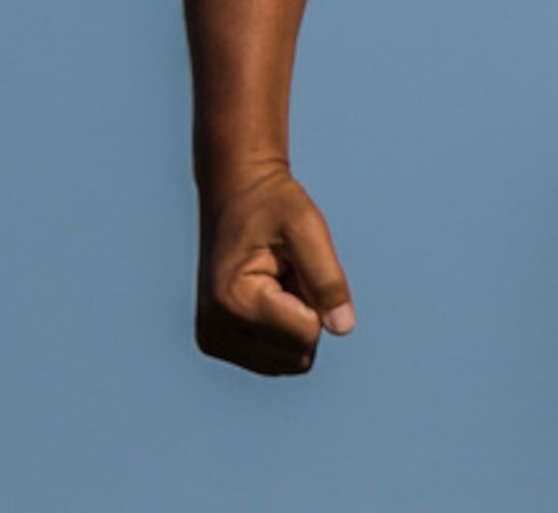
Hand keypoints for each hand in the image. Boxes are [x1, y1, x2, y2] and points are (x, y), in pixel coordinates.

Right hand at [195, 165, 355, 374]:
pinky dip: (282, 330)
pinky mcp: (218, 343)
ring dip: (296, 322)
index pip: (307, 333)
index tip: (294, 262)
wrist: (235, 195)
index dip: (318, 299)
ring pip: (288, 361)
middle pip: (298, 354)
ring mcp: (214, 341)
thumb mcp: (307, 228)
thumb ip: (327, 279)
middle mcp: (215, 330)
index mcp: (233, 301)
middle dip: (307, 313)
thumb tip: (343, 328)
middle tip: (289, 272)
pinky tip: (269, 294)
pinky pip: (275, 358)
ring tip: (279, 281)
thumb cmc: (272, 205)